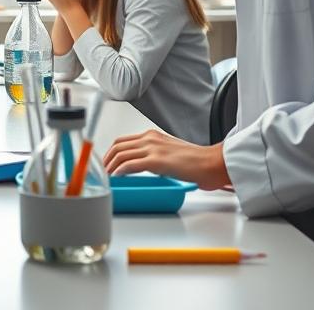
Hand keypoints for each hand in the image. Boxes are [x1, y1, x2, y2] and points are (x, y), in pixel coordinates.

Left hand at [103, 129, 230, 189]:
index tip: (107, 162)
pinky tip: (116, 177)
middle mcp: (150, 139)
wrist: (211, 163)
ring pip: (121, 154)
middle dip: (107, 159)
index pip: (123, 141)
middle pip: (118, 146)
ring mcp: (152, 149)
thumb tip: (144, 165)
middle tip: (103, 171)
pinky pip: (129, 164)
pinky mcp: (156, 161)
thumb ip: (155, 155)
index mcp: (152, 136)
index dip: (111, 152)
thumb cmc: (196, 161)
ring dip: (110, 166)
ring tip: (107, 176)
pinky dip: (119, 171)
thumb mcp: (170, 152)